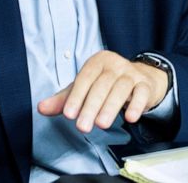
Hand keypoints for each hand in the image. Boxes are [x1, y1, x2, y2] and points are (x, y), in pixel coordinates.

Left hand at [38, 50, 168, 132]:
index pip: (85, 78)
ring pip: (121, 88)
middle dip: (91, 106)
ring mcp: (132, 73)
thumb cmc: (107, 84)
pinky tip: (130, 118)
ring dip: (111, 107)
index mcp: (98, 61)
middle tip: (83, 127)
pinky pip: (141, 93)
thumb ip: (64, 99)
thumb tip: (41, 108)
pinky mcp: (145, 85)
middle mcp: (115, 64)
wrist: (140, 78)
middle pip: (103, 84)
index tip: (68, 114)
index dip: (76, 96)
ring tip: (102, 124)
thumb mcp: (85, 88)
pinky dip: (136, 105)